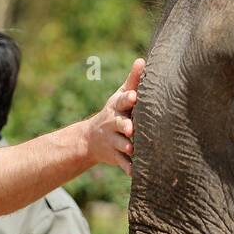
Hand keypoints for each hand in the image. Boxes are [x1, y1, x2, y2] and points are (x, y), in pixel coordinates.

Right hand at [83, 58, 144, 176]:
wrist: (90, 139)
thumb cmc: (114, 113)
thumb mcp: (120, 96)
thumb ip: (133, 81)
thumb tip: (142, 60)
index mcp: (117, 108)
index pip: (123, 101)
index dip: (128, 99)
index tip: (134, 96)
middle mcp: (114, 124)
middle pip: (119, 123)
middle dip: (124, 125)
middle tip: (130, 128)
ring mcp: (113, 140)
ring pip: (120, 144)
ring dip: (125, 147)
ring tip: (131, 149)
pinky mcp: (115, 156)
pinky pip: (122, 163)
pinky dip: (128, 168)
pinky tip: (136, 173)